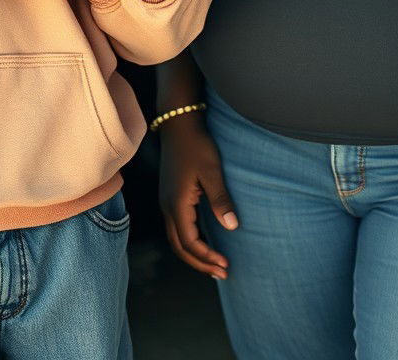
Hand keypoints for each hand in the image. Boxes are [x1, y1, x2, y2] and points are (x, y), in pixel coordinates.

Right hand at [159, 113, 237, 278]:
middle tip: (222, 273)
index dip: (207, 257)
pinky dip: (189, 241)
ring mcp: (166, 201)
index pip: (189, 242)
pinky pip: (177, 227)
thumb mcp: (212, 171)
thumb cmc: (196, 145)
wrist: (178, 124)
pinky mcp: (169, 196)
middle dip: (200, 263)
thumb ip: (221, 200)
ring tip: (214, 264)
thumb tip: (232, 227)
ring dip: (194, 254)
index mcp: (176, 204)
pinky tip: (204, 242)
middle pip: (180, 247)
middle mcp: (167, 206)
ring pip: (176, 239)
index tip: (226, 264)